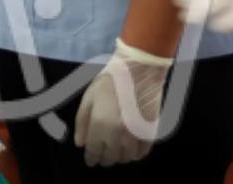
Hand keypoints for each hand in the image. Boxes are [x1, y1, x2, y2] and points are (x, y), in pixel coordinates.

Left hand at [74, 39, 171, 166]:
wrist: (138, 71)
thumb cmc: (109, 81)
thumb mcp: (88, 98)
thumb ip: (82, 123)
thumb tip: (81, 144)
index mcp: (100, 124)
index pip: (95, 151)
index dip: (91, 158)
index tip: (90, 161)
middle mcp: (119, 133)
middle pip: (111, 157)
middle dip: (104, 159)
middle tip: (101, 158)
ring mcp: (137, 134)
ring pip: (128, 157)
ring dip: (120, 158)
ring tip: (114, 153)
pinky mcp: (151, 131)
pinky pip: (143, 152)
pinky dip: (136, 155)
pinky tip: (130, 151)